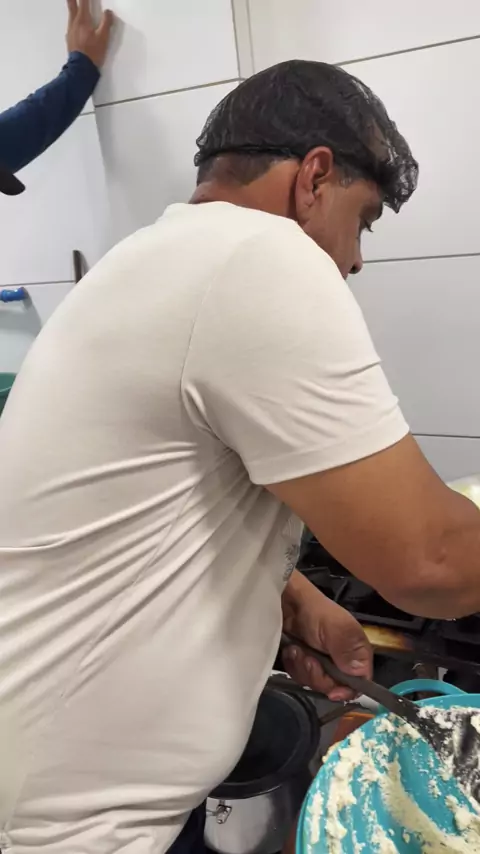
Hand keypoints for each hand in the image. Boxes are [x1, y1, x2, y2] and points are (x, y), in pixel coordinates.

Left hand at [66, 0, 113, 69]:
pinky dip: (73, 18)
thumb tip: (108, 12)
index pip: (84, 1)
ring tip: (74, 4)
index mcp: (83, 20)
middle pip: (72, 4)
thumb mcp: (103, 38)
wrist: (81, 68)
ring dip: (73, 7)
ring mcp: (70, 30)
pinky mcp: (69, 37)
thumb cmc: (93, 52)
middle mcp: (74, 22)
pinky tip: (75, 22)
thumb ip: (106, 23)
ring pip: (70, 14)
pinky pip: (70, 24)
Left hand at [282, 571, 372, 701]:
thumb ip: (348, 648)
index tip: (332, 690)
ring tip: (296, 649)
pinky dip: (293, 665)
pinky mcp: (302, 662)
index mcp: (355, 653)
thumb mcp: (336, 626)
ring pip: (314, 683)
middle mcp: (340, 661)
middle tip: (308, 658)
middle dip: (318, 676)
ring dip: (303, 668)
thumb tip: (359, 674)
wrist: (284, 600)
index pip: (359, 683)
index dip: (347, 690)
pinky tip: (290, 650)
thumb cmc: (313, 610)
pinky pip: (299, 676)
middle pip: (334, 687)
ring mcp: (320, 662)